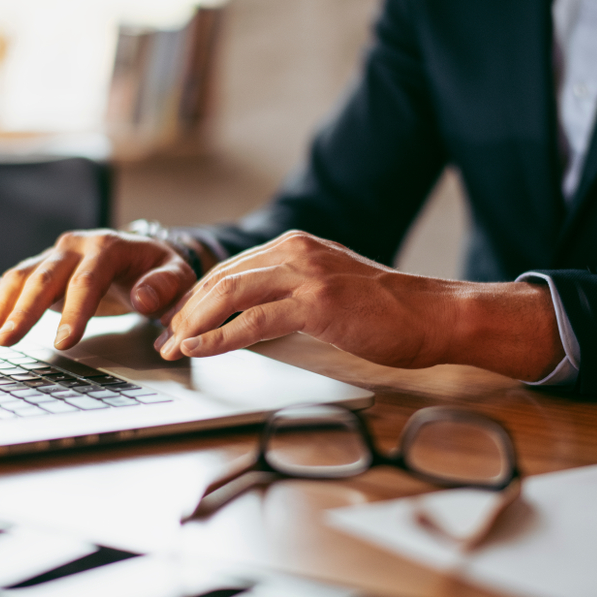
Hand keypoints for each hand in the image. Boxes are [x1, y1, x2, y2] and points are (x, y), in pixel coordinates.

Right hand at [0, 229, 197, 349]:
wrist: (147, 254)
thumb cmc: (162, 270)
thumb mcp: (177, 276)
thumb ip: (165, 286)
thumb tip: (143, 299)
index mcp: (108, 246)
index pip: (87, 280)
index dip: (75, 311)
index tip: (64, 342)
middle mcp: (74, 246)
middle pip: (44, 278)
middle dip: (22, 311)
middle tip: (6, 341)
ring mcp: (53, 255)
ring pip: (19, 278)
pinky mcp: (40, 268)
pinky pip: (8, 282)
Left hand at [155, 231, 564, 379]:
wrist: (432, 314)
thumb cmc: (385, 311)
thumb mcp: (328, 289)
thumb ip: (290, 293)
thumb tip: (251, 317)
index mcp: (295, 246)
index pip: (230, 268)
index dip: (197, 298)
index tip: (178, 324)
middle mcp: (295, 251)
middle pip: (222, 277)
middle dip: (186, 311)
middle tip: (165, 339)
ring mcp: (306, 274)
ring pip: (230, 292)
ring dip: (194, 323)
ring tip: (174, 346)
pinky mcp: (317, 303)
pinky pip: (254, 320)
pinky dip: (220, 336)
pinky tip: (201, 350)